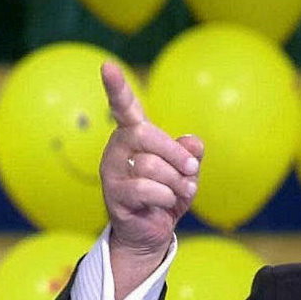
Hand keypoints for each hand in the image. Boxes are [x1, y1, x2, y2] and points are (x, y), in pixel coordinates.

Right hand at [99, 62, 201, 298]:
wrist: (152, 232)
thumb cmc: (167, 195)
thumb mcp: (186, 172)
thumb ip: (190, 153)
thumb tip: (193, 143)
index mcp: (134, 136)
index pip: (124, 107)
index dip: (116, 88)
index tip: (107, 66)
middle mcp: (117, 149)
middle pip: (145, 134)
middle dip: (175, 153)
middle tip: (190, 169)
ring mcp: (111, 172)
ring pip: (150, 165)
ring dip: (175, 181)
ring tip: (179, 192)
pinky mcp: (114, 195)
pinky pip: (146, 188)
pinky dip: (165, 197)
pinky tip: (165, 203)